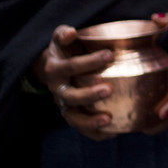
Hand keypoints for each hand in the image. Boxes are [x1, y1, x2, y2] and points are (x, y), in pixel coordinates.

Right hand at [33, 24, 115, 140]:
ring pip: (73, 117)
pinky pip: (82, 129)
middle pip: (70, 96)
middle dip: (88, 94)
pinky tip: (113, 133)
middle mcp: (57, 89)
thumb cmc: (66, 49)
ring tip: (108, 119)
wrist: (53, 66)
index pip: (70, 66)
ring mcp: (63, 105)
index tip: (110, 54)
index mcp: (55, 68)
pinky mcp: (71, 115)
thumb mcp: (62, 38)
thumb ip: (64, 33)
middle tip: (108, 89)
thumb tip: (71, 33)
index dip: (87, 62)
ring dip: (89, 120)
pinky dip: (95, 134)